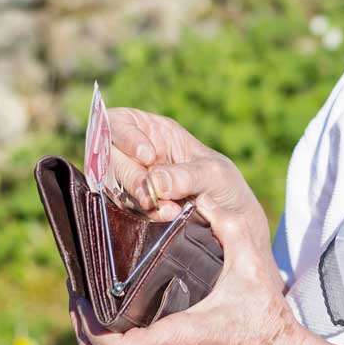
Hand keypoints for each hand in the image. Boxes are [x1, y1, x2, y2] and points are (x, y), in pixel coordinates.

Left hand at [70, 112, 307, 344]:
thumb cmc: (266, 320)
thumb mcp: (251, 269)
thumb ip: (231, 231)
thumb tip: (206, 196)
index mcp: (177, 338)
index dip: (89, 327)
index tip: (82, 296)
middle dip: (81, 325)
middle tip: (78, 289)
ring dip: (93, 333)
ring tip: (91, 296)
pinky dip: (112, 338)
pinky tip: (119, 308)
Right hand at [105, 107, 255, 223]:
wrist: (233, 221)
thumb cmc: (224, 185)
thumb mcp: (213, 173)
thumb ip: (185, 175)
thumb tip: (155, 182)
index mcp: (154, 132)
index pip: (119, 123)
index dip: (125, 136)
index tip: (147, 156)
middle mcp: (137, 154)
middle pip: (110, 157)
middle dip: (131, 177)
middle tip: (153, 194)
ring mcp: (133, 180)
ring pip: (113, 185)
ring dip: (138, 199)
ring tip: (170, 209)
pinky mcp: (134, 206)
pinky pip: (125, 208)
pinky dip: (144, 214)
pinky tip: (167, 215)